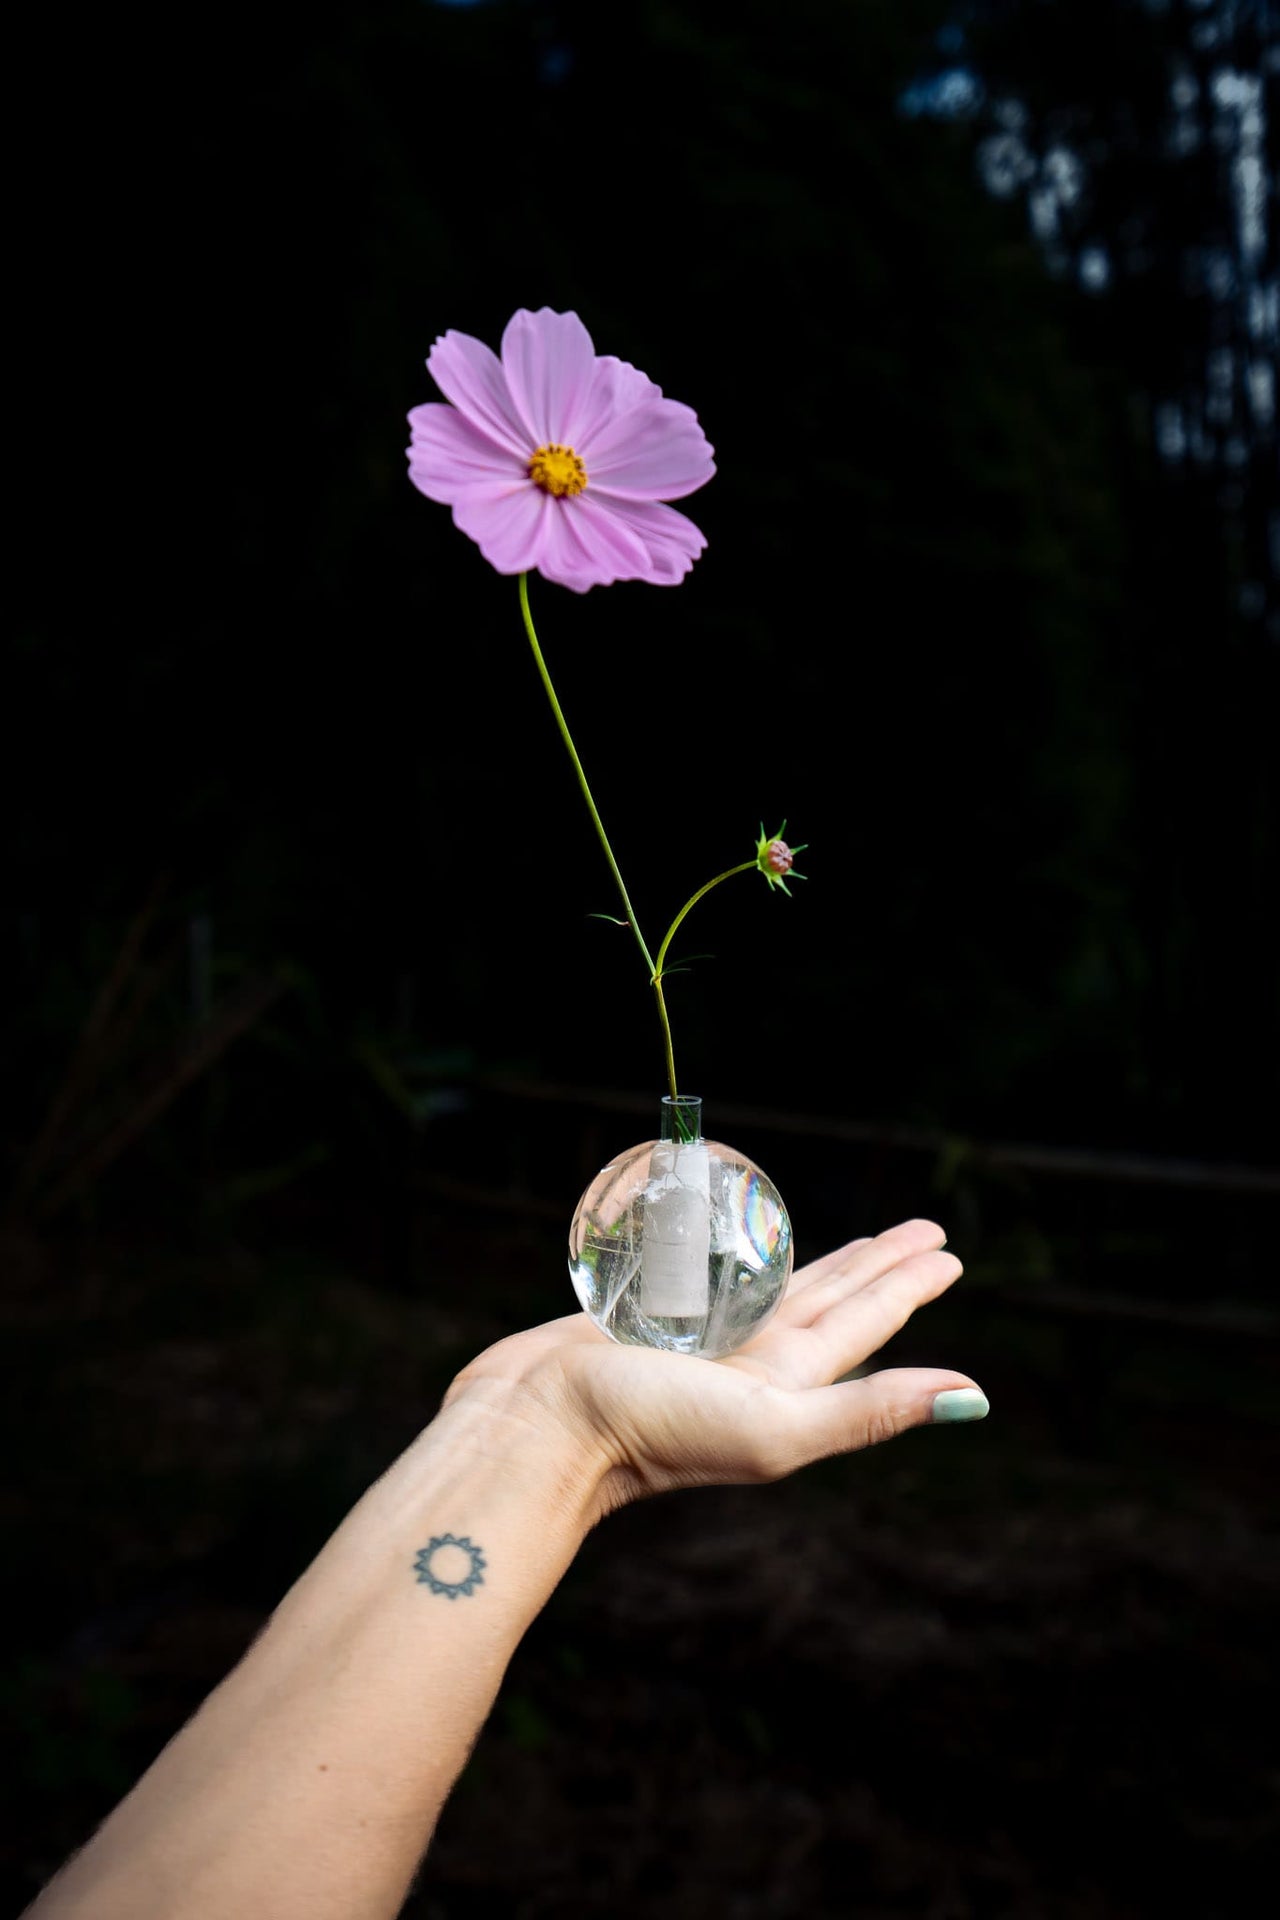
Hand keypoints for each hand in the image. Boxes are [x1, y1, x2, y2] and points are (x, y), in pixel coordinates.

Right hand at [444, 1218, 985, 1519]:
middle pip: (831, 1300)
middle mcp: (749, 1362)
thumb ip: (869, 1410)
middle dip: (877, 1267)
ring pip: (771, 1287)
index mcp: (787, 1387)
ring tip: (854, 1241)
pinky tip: (732, 1245)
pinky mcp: (643, 1315)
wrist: (534, 1429)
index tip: (949, 1252)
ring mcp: (696, 1340)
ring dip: (818, 1262)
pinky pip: (702, 1274)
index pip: (866, 1321)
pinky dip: (728, 1255)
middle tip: (921, 1230)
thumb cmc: (651, 1432)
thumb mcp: (775, 1426)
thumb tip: (975, 1397)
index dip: (908, 1287)